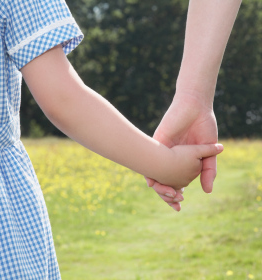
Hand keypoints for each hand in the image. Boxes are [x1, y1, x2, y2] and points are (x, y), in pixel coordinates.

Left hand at [146, 91, 217, 210]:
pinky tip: (152, 182)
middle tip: (174, 204)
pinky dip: (149, 171)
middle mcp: (170, 157)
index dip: (176, 195)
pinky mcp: (157, 141)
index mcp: (182, 161)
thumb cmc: (204, 127)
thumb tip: (207, 191)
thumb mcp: (209, 151)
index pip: (176, 182)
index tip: (179, 207)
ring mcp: (163, 150)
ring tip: (166, 195)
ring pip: (154, 172)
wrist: (195, 107)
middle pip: (163, 180)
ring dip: (158, 186)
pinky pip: (149, 157)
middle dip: (166, 194)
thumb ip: (208, 170)